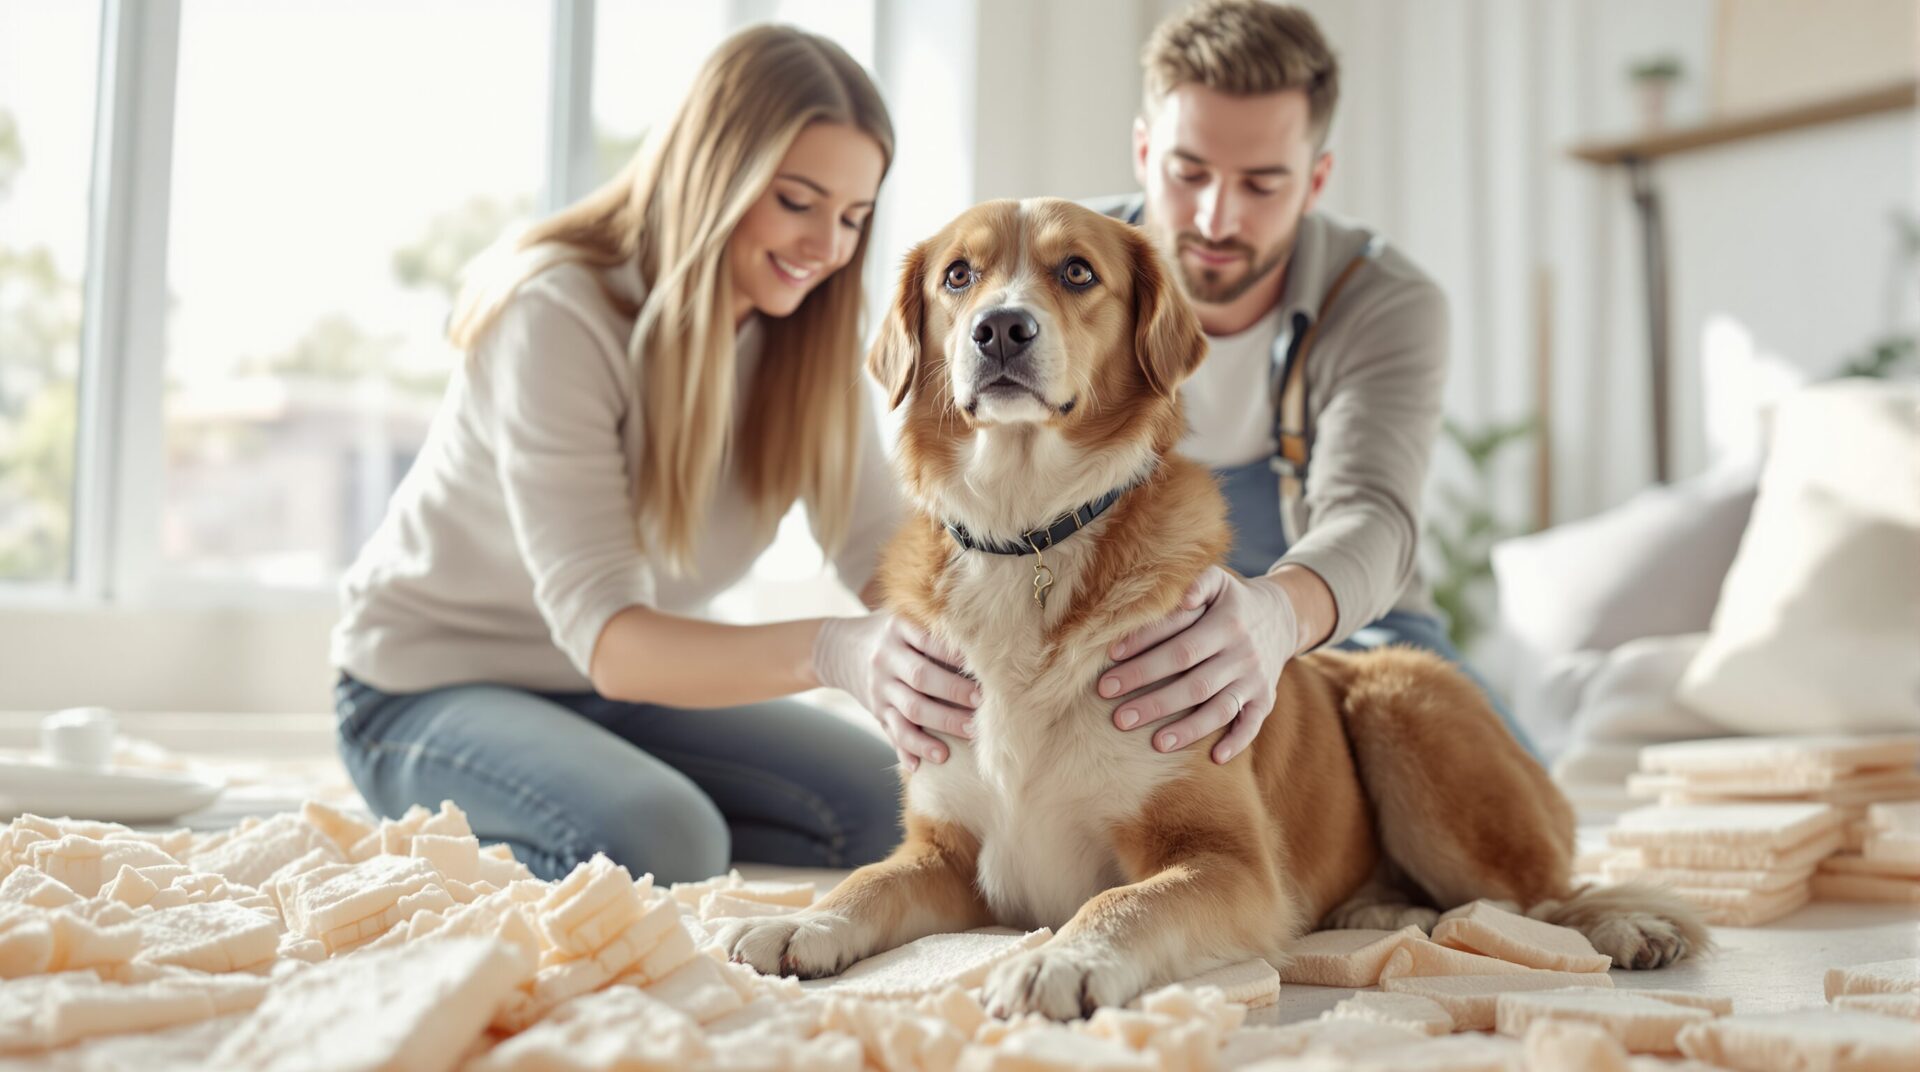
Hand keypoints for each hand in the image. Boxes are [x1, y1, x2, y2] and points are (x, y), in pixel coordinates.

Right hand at [813, 612, 979, 770]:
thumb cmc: (892, 634)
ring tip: (970, 734)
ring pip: (910, 710)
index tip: (982, 667)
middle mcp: (885, 659)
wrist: (839, 649)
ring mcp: (879, 688)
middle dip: (955, 692)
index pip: (929, 642)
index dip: (955, 655)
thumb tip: (985, 641)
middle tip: (984, 703)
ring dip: (942, 723)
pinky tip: (925, 763)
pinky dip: (910, 749)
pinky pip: (894, 733)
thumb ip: (933, 628)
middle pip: (921, 678)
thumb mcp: (905, 619)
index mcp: (897, 630)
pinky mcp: (877, 711)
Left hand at [1096, 567, 1297, 762]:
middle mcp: (1242, 653)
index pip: (1180, 643)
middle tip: (1116, 716)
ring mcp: (1255, 679)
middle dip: (1153, 700)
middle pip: (1193, 682)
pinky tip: (1214, 757)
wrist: (1282, 616)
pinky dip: (1236, 742)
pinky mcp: (1266, 699)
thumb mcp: (1219, 580)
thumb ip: (1198, 582)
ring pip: (1220, 708)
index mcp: (1227, 621)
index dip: (1144, 652)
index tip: (1111, 664)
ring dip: (1188, 729)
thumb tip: (1181, 595)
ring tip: (1155, 743)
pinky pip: (1252, 724)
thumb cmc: (1231, 600)